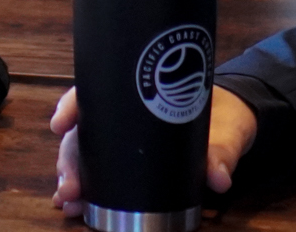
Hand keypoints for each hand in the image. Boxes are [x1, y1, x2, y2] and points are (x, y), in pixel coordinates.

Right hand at [51, 85, 256, 215]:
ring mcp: (126, 138)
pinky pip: (101, 170)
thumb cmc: (226, 113)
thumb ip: (222, 151)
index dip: (72, 105)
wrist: (235, 121)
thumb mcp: (227, 129)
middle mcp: (125, 113)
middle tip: (69, 185)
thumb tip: (218, 179)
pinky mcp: (132, 161)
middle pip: (85, 129)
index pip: (96, 90)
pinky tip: (75, 205)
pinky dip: (86, 187)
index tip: (60, 124)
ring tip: (68, 201)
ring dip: (72, 176)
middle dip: (69, 157)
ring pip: (86, 152)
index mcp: (140, 90)